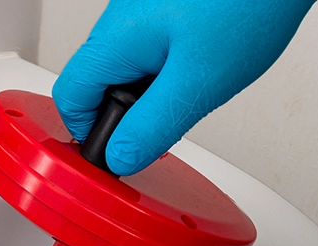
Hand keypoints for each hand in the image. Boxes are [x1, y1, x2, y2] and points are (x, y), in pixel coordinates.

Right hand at [52, 0, 315, 174]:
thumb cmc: (248, 5)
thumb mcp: (196, 85)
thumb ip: (151, 127)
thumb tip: (121, 157)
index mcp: (114, 39)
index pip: (69, 98)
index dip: (87, 134)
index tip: (116, 153)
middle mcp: (118, 18)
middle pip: (96, 83)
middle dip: (125, 115)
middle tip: (164, 127)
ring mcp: (140, 8)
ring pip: (126, 66)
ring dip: (150, 91)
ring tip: (193, 91)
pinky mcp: (164, 4)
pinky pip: (150, 47)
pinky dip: (168, 67)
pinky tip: (203, 66)